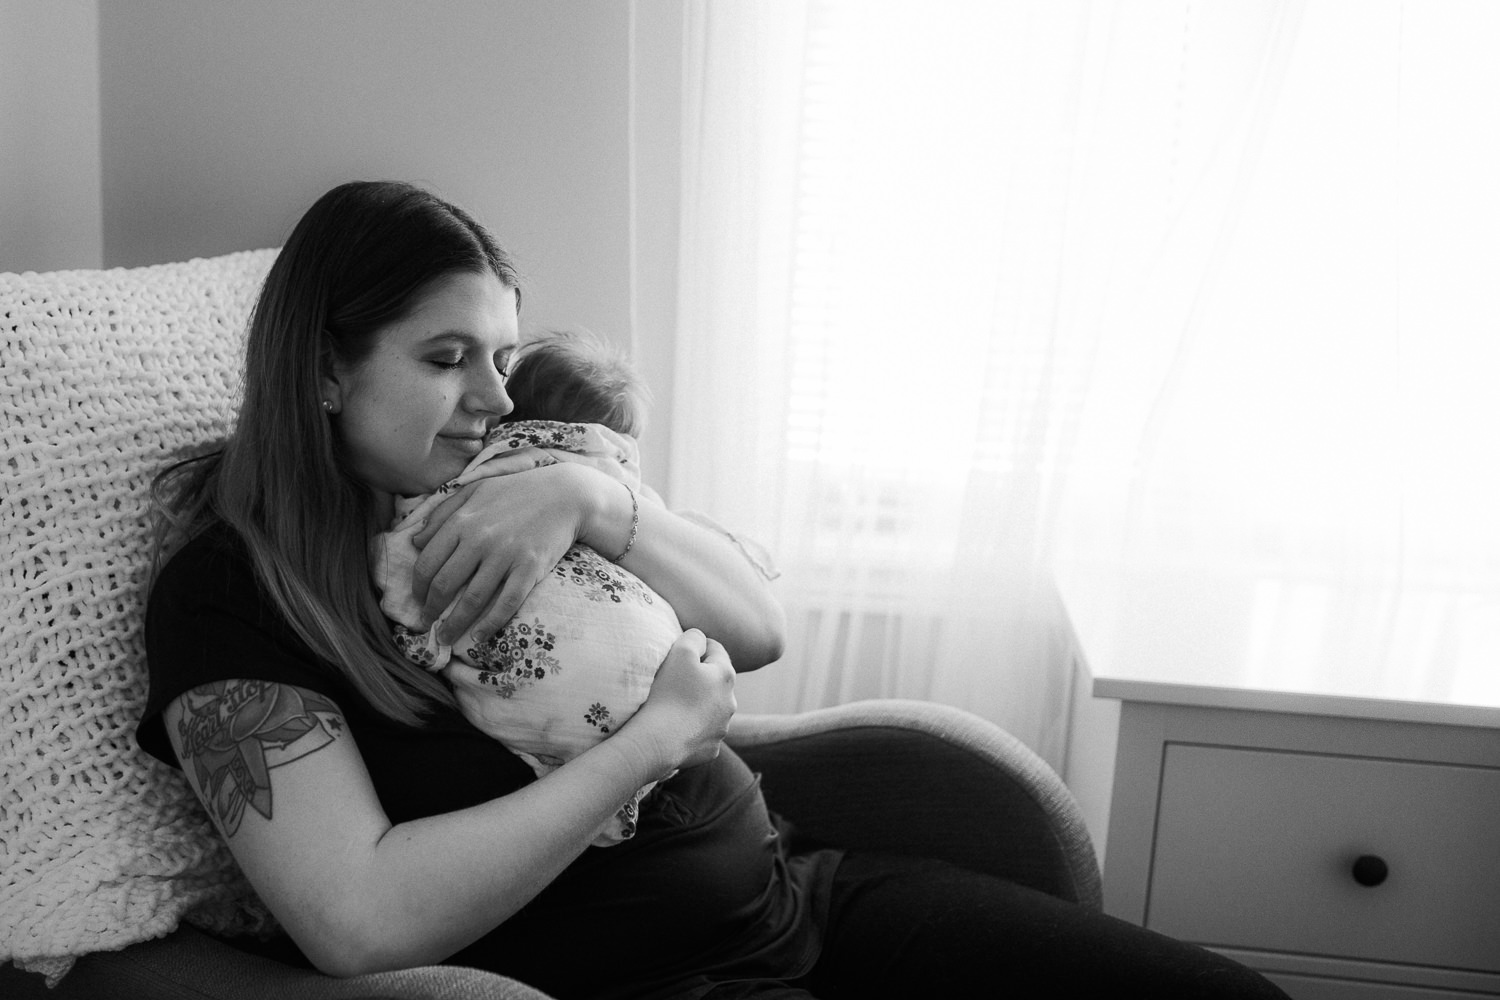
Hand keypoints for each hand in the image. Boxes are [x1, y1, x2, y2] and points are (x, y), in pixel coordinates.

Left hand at [409, 466, 585, 643]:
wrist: (565, 494)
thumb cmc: (516, 491)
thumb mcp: (474, 491)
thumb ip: (442, 513)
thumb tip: (415, 541)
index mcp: (462, 521)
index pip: (427, 563)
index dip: (418, 587)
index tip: (418, 600)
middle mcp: (480, 539)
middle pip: (444, 585)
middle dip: (430, 610)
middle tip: (426, 623)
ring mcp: (506, 555)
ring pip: (472, 599)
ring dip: (454, 624)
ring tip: (445, 637)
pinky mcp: (530, 568)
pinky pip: (507, 603)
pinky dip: (490, 624)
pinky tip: (478, 637)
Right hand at [627, 630, 735, 772]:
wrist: (659, 740)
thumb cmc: (669, 691)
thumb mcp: (680, 651)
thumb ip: (694, 637)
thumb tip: (700, 639)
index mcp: (726, 676)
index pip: (716, 650)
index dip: (698, 646)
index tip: (681, 651)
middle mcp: (730, 702)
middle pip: (716, 682)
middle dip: (701, 678)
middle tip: (675, 679)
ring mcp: (723, 728)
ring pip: (712, 709)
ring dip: (699, 704)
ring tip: (674, 705)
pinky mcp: (712, 749)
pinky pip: (703, 733)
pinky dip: (693, 729)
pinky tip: (676, 727)